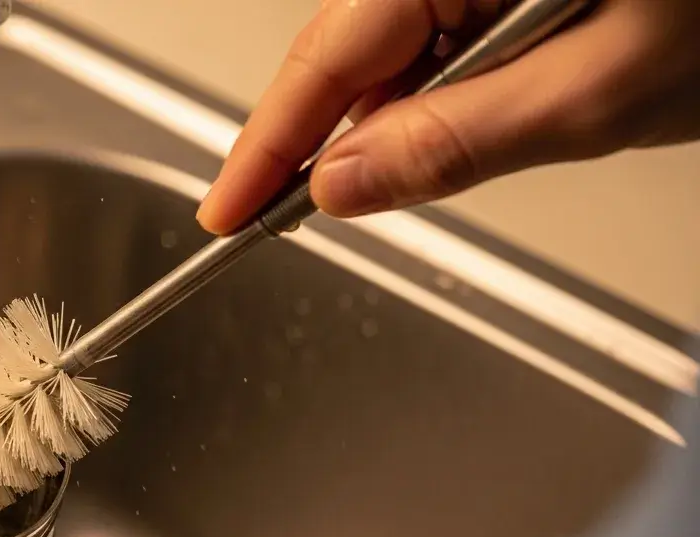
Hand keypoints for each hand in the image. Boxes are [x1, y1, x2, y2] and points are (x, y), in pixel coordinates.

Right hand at [197, 0, 699, 231]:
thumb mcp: (593, 94)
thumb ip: (455, 142)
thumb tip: (344, 185)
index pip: (328, 56)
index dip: (268, 143)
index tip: (227, 210)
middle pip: (346, 48)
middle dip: (324, 137)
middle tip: (287, 216)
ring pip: (388, 49)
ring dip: (395, 118)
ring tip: (447, 159)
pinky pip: (433, 37)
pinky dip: (433, 94)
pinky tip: (469, 118)